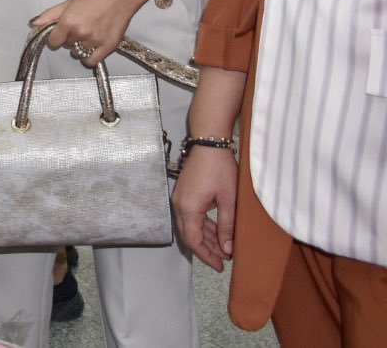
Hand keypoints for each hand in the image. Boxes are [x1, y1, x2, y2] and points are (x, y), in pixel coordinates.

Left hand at [31, 0, 149, 65]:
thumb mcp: (69, 2)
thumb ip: (50, 14)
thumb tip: (33, 24)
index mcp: (68, 21)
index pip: (53, 41)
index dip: (56, 36)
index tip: (62, 31)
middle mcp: (80, 33)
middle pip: (66, 45)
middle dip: (69, 38)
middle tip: (80, 26)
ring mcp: (94, 41)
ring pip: (77, 53)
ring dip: (79, 47)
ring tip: (88, 33)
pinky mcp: (108, 47)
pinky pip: (91, 61)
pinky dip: (88, 57)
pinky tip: (91, 47)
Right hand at [172, 146, 237, 271]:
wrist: (208, 142)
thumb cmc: (220, 169)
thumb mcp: (228, 199)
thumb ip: (227, 226)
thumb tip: (227, 250)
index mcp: (188, 208)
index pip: (194, 240)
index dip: (206, 256)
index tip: (221, 266)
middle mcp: (179, 205)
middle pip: (190, 235)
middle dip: (207, 249)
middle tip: (225, 260)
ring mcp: (180, 199)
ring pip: (191, 226)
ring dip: (206, 238)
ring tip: (224, 248)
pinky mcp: (184, 193)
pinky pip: (191, 216)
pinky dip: (204, 226)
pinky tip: (217, 231)